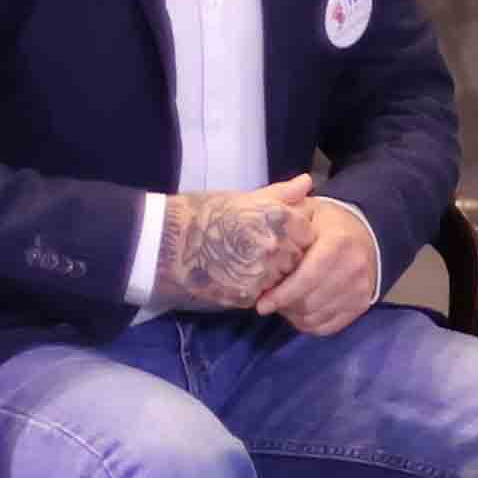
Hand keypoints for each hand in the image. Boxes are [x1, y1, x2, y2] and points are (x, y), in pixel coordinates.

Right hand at [154, 177, 315, 314]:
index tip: (282, 234)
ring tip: (249, 263)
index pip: (308, 233)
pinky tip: (239, 276)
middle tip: (263, 251)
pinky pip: (264, 294)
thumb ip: (281, 194)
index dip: (296, 235)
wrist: (168, 243)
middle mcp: (274, 246)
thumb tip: (307, 181)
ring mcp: (262, 273)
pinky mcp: (246, 295)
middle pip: (299, 258)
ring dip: (274, 275)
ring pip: (284, 279)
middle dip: (287, 256)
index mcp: (277, 219)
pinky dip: (257, 289)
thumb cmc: (206, 215)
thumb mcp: (244, 198)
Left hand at [264, 196, 383, 337]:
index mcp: (338, 243)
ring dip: (293, 315)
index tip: (261, 303)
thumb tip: (264, 215)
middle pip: (309, 302)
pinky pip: (327, 327)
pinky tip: (298, 311)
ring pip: (316, 317)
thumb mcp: (308, 209)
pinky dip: (308, 323)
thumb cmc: (327, 224)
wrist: (365, 234)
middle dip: (283, 306)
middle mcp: (353, 268)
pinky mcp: (360, 304)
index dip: (282, 294)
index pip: (307, 278)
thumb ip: (286, 208)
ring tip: (283, 303)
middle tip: (268, 301)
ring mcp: (360, 289)